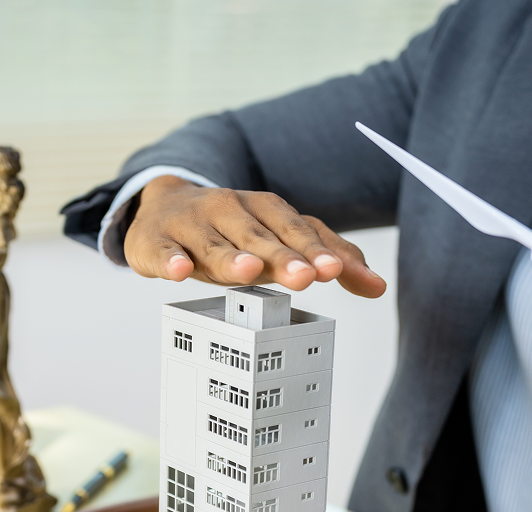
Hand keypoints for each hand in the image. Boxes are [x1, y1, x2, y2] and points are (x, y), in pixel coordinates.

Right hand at [125, 176, 386, 298]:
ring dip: (230, 257)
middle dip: (281, 256)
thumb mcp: (276, 241)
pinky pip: (162, 251)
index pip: (294, 229)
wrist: (162, 204)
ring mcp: (191, 225)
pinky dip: (170, 260)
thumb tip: (377, 286)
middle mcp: (229, 211)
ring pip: (213, 243)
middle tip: (305, 277)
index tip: (334, 270)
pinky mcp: (154, 240)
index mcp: (264, 210)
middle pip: (258, 236)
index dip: (314, 249)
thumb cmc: (230, 232)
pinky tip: (179, 271)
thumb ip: (325, 259)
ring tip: (248, 272)